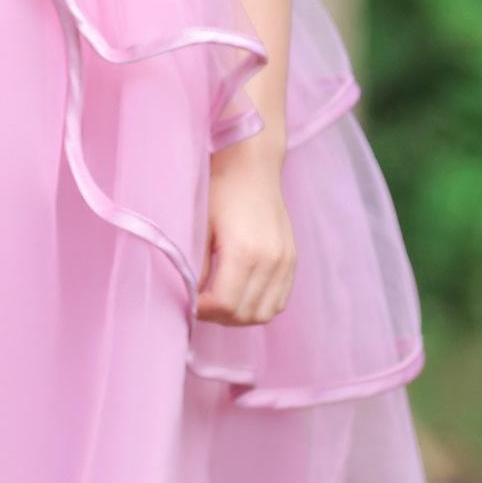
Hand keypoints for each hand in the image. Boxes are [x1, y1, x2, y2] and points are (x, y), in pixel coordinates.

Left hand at [193, 138, 294, 326]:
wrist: (251, 166)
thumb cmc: (219, 190)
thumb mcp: (199, 225)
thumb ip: (194, 265)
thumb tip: (189, 297)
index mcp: (245, 251)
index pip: (225, 305)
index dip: (204, 311)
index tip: (189, 301)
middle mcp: (271, 260)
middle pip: (245, 314)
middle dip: (219, 316)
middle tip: (201, 303)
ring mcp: (285, 261)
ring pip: (264, 312)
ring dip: (240, 315)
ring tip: (220, 300)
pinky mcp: (292, 260)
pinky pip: (279, 300)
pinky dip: (259, 305)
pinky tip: (241, 293)